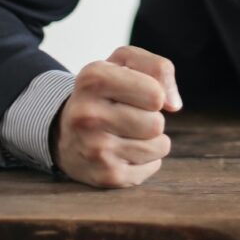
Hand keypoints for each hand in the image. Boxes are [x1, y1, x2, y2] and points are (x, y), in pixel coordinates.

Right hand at [52, 46, 182, 187]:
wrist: (64, 132)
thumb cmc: (105, 92)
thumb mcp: (124, 63)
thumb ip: (159, 68)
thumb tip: (174, 105)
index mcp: (93, 79)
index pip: (155, 93)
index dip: (155, 93)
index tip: (137, 94)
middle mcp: (88, 114)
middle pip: (157, 123)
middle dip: (152, 118)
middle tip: (128, 116)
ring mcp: (95, 149)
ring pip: (160, 146)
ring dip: (152, 139)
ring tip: (126, 133)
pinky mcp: (106, 176)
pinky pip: (154, 166)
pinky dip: (147, 159)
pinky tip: (123, 151)